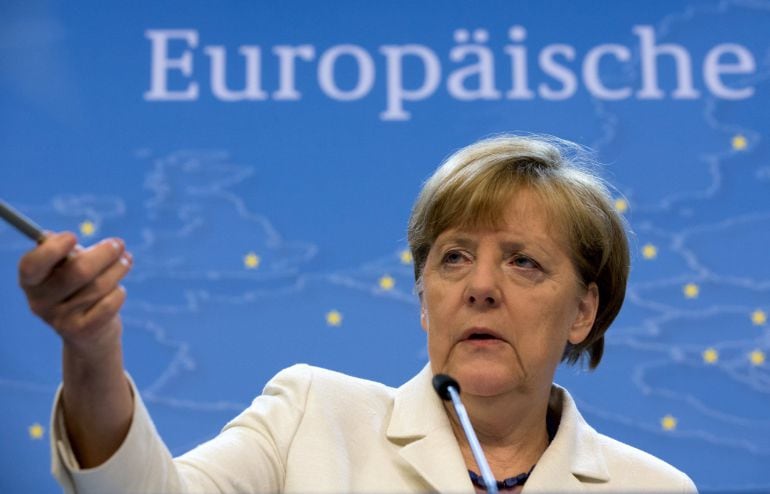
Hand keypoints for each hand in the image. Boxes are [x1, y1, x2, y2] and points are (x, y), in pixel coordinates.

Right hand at [18, 231, 132, 354]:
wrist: (89, 335)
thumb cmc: (78, 289)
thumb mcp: (66, 269)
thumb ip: (65, 253)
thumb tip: (58, 237)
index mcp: (31, 282)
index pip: (32, 265)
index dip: (52, 249)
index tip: (73, 236)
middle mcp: (40, 303)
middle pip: (78, 271)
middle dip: (104, 253)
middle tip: (119, 244)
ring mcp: (61, 320)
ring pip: (99, 285)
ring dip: (118, 269)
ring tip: (126, 261)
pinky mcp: (83, 331)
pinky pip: (109, 303)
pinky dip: (118, 292)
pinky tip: (119, 289)